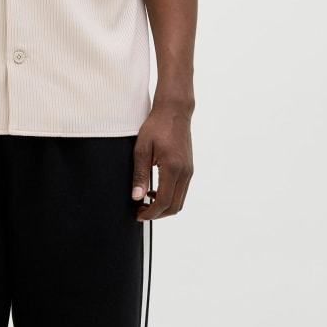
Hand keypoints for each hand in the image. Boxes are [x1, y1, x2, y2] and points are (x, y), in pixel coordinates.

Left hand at [131, 101, 192, 219]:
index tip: (139, 215)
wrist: (174, 111)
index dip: (151, 213)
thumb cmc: (157, 126)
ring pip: (180, 201)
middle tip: (141, 211)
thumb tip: (136, 196)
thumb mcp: (142, 149)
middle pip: (175, 206)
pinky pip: (181, 190)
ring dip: (164, 206)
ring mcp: (189, 171)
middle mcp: (185, 172)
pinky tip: (155, 191)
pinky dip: (170, 197)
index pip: (164, 202)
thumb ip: (139, 174)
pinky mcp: (189, 168)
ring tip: (146, 202)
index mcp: (173, 168)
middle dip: (158, 214)